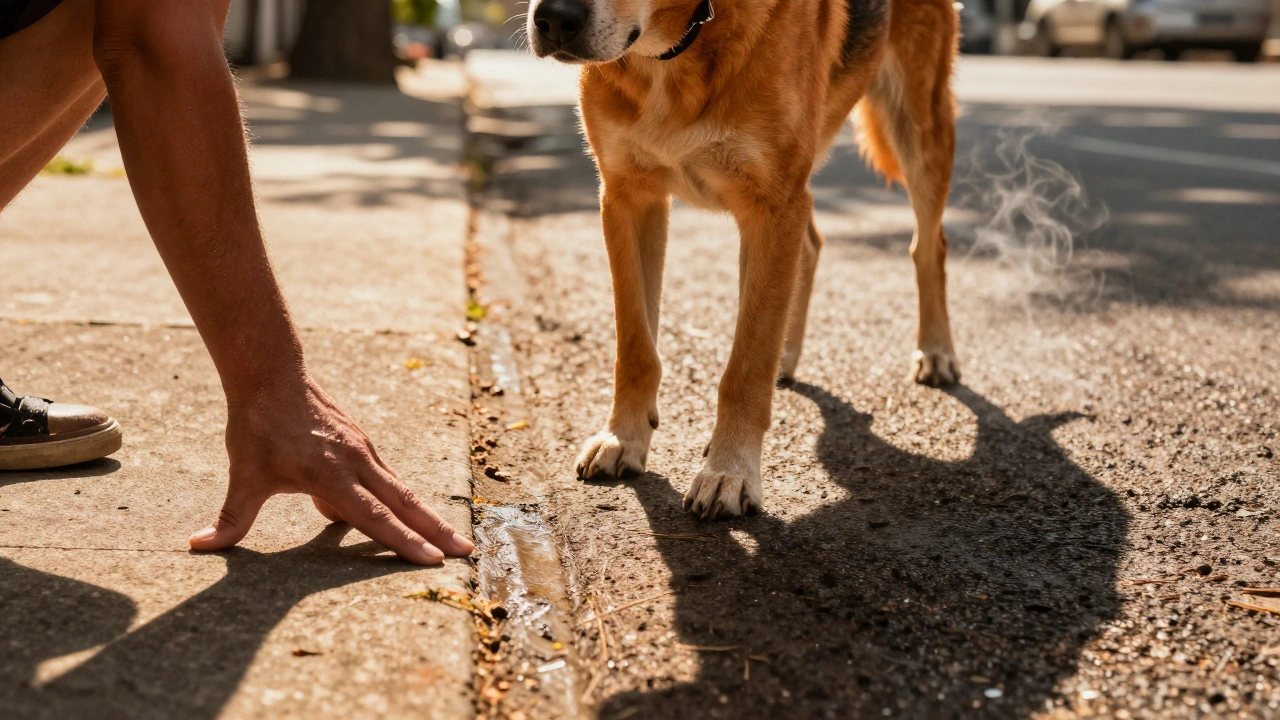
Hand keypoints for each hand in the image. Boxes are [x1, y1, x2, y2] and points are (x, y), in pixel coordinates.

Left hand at [187, 374, 473, 564]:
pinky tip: (405, 513)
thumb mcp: (242, 475)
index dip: (402, 541)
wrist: (272, 373)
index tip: (431, 560)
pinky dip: (401, 499)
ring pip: (402, 489)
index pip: (374, 516)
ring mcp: (363, 451)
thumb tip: (198, 546)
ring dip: (427, 515)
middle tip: (466, 553)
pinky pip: (386, 477)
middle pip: (405, 503)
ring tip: (450, 539)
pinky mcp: (362, 444)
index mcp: (330, 475)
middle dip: (436, 530)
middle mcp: (356, 463)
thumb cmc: (257, 425)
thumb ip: (231, 518)